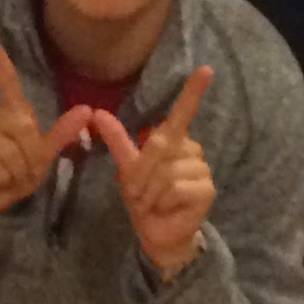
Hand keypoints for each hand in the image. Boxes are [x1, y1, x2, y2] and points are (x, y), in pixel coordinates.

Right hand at [0, 41, 99, 213]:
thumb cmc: (22, 169)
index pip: (8, 85)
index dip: (0, 65)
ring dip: (18, 175)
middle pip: (24, 131)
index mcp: (14, 114)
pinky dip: (2, 182)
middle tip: (25, 170)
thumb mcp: (45, 151)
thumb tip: (88, 110)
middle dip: (32, 159)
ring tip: (10, 177)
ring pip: (12, 154)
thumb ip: (64, 131)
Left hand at [94, 65, 215, 274]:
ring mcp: (202, 169)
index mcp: (174, 141)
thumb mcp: (127, 168)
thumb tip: (97, 113)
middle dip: (139, 173)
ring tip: (153, 203)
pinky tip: (166, 208)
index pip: (183, 113)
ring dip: (149, 191)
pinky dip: (161, 200)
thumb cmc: (146, 199)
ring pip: (165, 169)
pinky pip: (174, 187)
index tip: (205, 69)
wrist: (158, 234)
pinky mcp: (206, 190)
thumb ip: (117, 140)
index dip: (193, 91)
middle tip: (137, 194)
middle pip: (159, 145)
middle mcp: (192, 150)